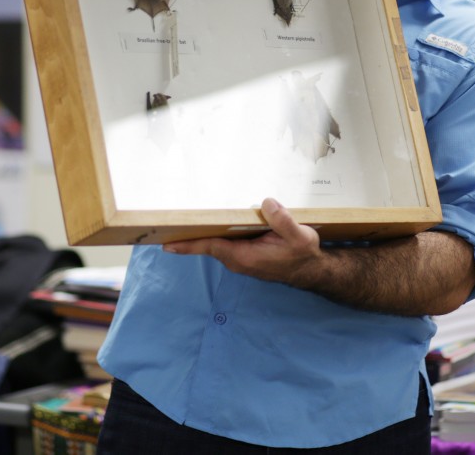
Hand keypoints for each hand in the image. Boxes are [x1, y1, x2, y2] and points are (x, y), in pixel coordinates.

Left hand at [163, 198, 323, 284]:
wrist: (311, 270)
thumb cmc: (303, 254)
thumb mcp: (299, 236)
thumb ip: (282, 220)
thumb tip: (266, 203)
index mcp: (245, 257)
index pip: (211, 247)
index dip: (189, 244)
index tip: (167, 244)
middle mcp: (238, 260)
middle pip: (207, 244)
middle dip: (187, 236)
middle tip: (162, 226)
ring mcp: (240, 259)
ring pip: (215, 244)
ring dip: (199, 234)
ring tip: (179, 221)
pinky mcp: (245, 255)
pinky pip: (223, 243)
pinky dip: (213, 234)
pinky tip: (208, 223)